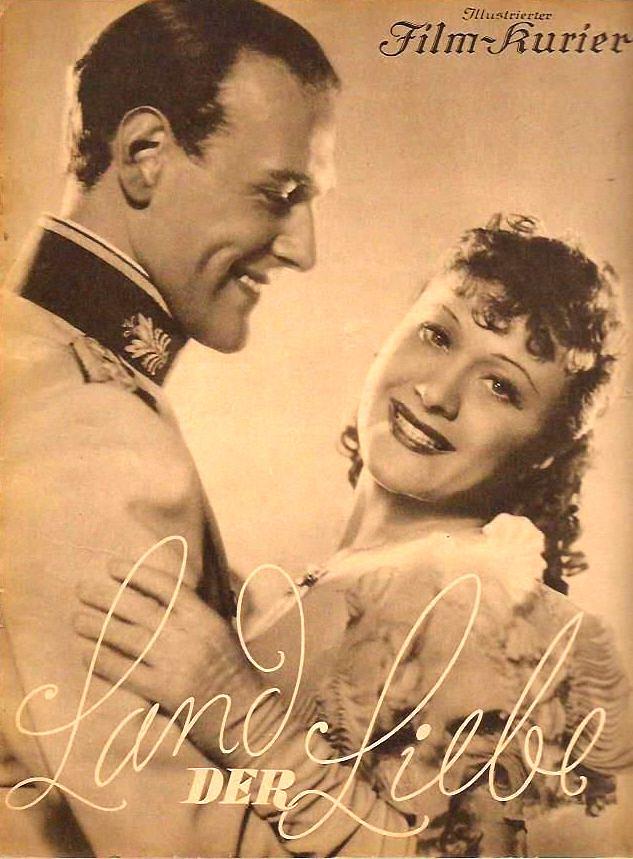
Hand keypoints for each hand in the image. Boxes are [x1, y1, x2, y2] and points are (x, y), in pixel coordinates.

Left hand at [74, 560, 244, 714]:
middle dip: (106, 596)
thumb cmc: (234, 671)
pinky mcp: (164, 690)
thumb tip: (162, 594)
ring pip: (127, 637)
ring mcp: (175, 662)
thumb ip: (195, 614)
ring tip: (77, 620)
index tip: (112, 567)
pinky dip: (103, 661)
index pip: (164, 586)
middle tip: (82, 589)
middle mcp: (188, 634)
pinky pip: (125, 671)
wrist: (247, 713)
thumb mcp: (221, 632)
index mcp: (203, 617)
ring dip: (98, 627)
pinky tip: (86, 654)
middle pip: (138, 608)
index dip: (135, 573)